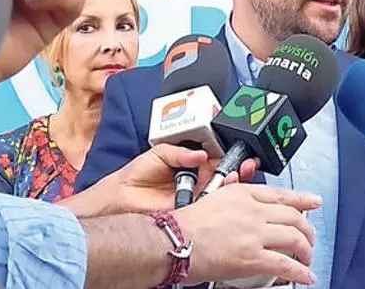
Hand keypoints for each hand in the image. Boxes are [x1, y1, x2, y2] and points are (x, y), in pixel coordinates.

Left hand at [61, 144, 258, 216]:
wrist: (119, 200)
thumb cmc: (134, 176)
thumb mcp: (158, 153)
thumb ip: (180, 152)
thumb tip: (201, 153)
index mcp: (191, 165)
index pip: (218, 159)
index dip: (231, 157)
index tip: (242, 154)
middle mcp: (196, 182)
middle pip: (225, 176)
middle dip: (239, 170)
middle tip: (246, 165)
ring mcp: (195, 198)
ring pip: (222, 193)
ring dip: (234, 185)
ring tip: (237, 176)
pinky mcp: (192, 213)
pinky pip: (210, 208)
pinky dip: (220, 202)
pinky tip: (225, 193)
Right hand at [177, 184, 320, 286]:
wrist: (172, 240)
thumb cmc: (186, 224)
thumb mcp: (215, 197)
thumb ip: (236, 198)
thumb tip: (249, 203)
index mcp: (244, 194)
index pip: (282, 195)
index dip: (303, 200)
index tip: (314, 202)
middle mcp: (253, 210)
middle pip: (294, 217)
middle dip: (307, 230)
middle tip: (310, 238)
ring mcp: (254, 233)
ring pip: (295, 238)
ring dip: (306, 250)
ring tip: (307, 259)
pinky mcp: (252, 257)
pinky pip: (286, 264)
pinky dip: (300, 271)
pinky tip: (305, 276)